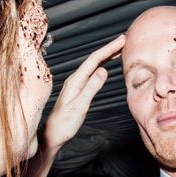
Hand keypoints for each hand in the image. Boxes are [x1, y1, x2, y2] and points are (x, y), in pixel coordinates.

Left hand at [41, 34, 125, 152]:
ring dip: (106, 56)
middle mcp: (75, 80)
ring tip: (118, 50)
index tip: (121, 41)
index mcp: (75, 81)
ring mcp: (76, 84)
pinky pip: (92, 73)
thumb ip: (91, 88)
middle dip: (109, 49)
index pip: (94, 60)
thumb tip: (103, 70)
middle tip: (124, 41)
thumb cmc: (64, 124)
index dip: (108, 49)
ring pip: (93, 65)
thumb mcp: (80, 106)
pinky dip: (102, 66)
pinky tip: (106, 66)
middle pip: (94, 59)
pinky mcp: (78, 90)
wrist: (52, 136)